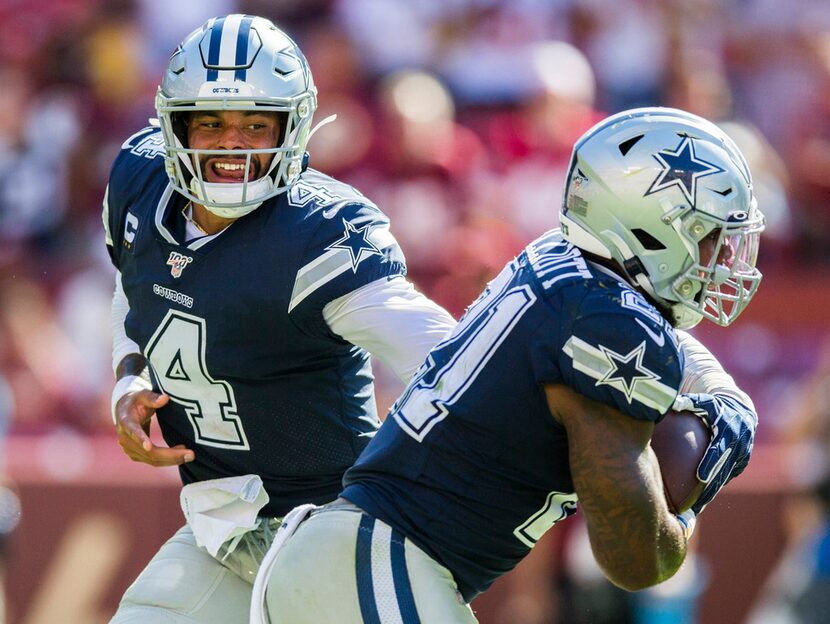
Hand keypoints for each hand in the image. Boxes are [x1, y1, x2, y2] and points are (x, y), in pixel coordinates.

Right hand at [114, 390, 194, 466]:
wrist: (124, 412)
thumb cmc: (137, 401)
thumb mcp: (143, 395)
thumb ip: (152, 397)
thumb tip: (165, 398)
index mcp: (126, 422)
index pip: (133, 432)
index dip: (141, 439)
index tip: (149, 446)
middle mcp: (126, 439)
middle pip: (148, 452)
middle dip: (170, 455)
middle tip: (191, 454)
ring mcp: (130, 450)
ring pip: (152, 460)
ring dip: (172, 460)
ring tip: (190, 454)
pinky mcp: (136, 455)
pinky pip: (153, 461)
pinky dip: (168, 460)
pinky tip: (181, 452)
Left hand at [673, 392, 755, 512]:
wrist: (740, 410)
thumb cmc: (713, 405)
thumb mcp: (701, 401)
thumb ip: (685, 403)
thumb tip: (667, 404)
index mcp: (728, 429)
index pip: (719, 450)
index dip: (711, 463)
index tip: (701, 477)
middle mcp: (738, 444)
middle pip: (723, 469)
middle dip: (711, 487)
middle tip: (695, 502)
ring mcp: (742, 455)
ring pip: (725, 477)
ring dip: (712, 492)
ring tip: (695, 508)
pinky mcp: (742, 462)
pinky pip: (727, 476)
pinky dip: (715, 486)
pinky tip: (700, 500)